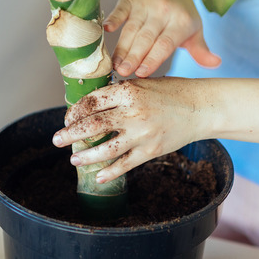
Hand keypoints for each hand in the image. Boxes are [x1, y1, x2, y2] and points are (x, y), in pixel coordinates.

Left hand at [52, 78, 207, 183]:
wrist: (201, 107)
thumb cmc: (171, 92)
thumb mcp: (143, 84)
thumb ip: (119, 94)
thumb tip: (92, 106)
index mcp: (128, 91)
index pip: (92, 102)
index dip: (75, 112)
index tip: (67, 118)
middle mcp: (133, 112)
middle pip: (93, 126)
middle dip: (70, 134)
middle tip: (57, 139)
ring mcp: (142, 133)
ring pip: (106, 149)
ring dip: (86, 156)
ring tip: (74, 159)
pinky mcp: (151, 150)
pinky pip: (125, 164)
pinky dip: (109, 172)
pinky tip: (99, 176)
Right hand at [104, 0, 220, 77]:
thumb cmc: (180, 11)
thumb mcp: (194, 28)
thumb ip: (201, 49)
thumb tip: (216, 63)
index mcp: (182, 22)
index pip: (166, 43)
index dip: (154, 58)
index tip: (142, 73)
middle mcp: (165, 12)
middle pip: (147, 38)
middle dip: (134, 56)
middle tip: (123, 72)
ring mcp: (146, 4)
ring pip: (132, 28)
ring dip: (122, 47)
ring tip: (114, 64)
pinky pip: (121, 9)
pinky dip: (114, 18)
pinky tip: (106, 30)